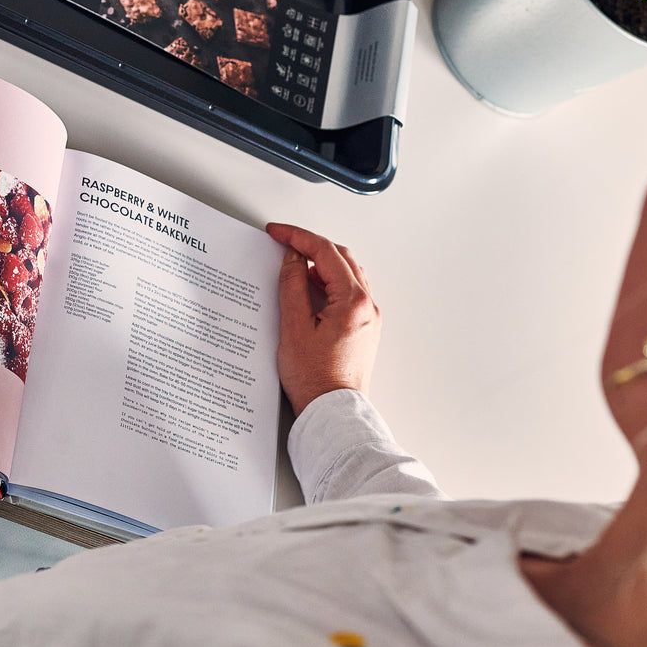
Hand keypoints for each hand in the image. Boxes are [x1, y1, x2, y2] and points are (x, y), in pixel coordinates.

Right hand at [266, 223, 380, 415]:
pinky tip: (308, 291)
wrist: (332, 413)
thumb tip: (293, 258)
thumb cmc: (315, 380)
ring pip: (346, 274)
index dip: (298, 237)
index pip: (325, 252)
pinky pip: (347, 292)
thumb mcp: (293, 327)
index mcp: (354, 302)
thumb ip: (293, 285)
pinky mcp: (363, 329)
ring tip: (293, 268)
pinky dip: (328, 283)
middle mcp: (368, 306)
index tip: (277, 233)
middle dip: (311, 246)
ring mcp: (368, 318)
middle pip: (340, 258)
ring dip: (320, 265)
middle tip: (284, 243)